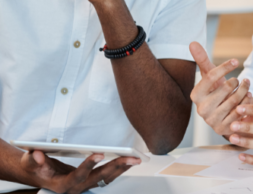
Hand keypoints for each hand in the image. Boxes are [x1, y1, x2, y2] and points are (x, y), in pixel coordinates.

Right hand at [21, 150, 139, 193]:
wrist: (38, 175)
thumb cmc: (35, 168)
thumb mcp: (29, 162)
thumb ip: (33, 159)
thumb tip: (38, 154)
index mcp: (62, 185)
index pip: (78, 176)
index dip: (89, 165)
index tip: (100, 153)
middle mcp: (76, 187)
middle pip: (99, 178)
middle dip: (117, 167)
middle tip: (132, 158)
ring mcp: (85, 185)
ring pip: (106, 179)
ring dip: (122, 169)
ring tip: (136, 159)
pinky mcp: (90, 181)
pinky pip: (107, 176)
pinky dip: (119, 169)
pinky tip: (129, 161)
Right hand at [189, 42, 252, 135]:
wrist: (225, 115)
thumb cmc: (217, 92)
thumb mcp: (210, 76)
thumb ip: (202, 60)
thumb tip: (192, 42)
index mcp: (195, 95)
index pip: (211, 75)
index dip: (225, 66)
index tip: (236, 60)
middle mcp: (201, 109)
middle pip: (226, 87)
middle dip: (238, 81)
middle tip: (242, 80)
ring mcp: (211, 121)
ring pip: (236, 99)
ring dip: (245, 90)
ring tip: (247, 87)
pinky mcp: (223, 129)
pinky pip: (241, 112)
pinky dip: (247, 103)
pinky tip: (247, 99)